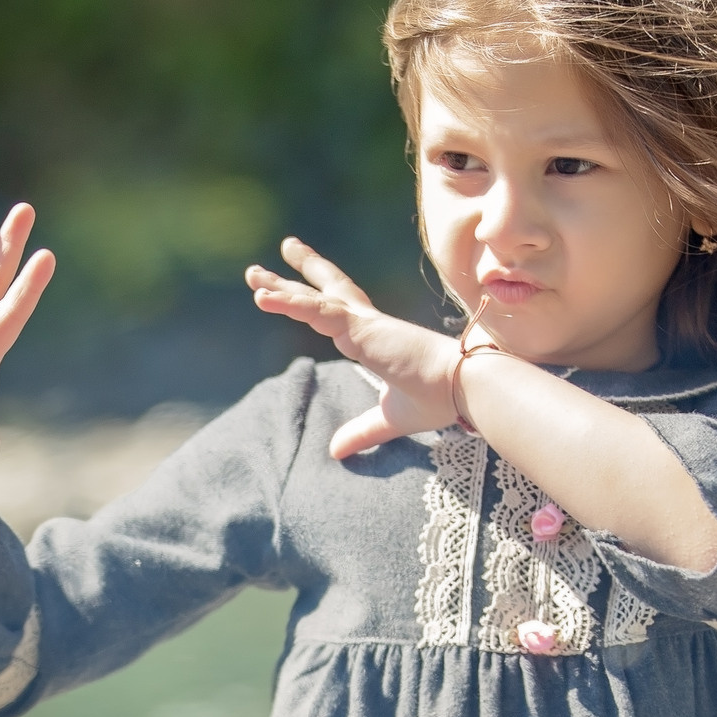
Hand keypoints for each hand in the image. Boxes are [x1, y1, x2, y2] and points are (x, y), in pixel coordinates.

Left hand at [247, 237, 472, 457]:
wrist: (464, 389)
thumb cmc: (439, 399)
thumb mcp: (390, 420)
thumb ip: (362, 431)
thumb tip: (335, 451)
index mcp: (375, 339)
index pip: (340, 312)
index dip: (317, 297)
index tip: (297, 288)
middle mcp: (368, 325)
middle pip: (324, 292)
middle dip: (295, 277)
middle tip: (264, 265)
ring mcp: (364, 324)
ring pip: (314, 300)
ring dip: (281, 288)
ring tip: (251, 277)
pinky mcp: (361, 329)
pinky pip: (316, 310)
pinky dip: (289, 303)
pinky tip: (262, 297)